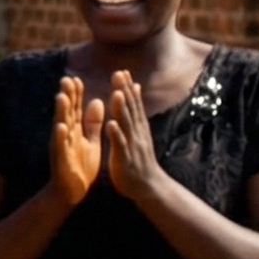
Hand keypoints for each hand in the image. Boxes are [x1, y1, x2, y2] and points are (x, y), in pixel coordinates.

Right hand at [49, 75, 105, 207]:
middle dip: (67, 96)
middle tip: (67, 79)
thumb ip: (93, 123)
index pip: (74, 108)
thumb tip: (98, 101)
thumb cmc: (80, 165)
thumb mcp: (90, 141)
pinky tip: (61, 127)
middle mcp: (65, 135)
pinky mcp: (61, 159)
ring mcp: (62, 146)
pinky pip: (61, 146)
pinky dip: (61, 136)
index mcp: (74, 130)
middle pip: (66, 112)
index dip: (76, 94)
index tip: (77, 78)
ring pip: (61, 125)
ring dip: (60, 112)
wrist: (72, 191)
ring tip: (61, 97)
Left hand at [103, 70, 164, 202]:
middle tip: (119, 73)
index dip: (127, 88)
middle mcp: (136, 134)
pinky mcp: (125, 159)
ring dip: (122, 109)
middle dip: (124, 92)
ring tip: (116, 93)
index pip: (132, 105)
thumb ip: (134, 112)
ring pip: (127, 125)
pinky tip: (111, 124)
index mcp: (136, 129)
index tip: (122, 71)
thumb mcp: (137, 134)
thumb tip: (135, 90)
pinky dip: (117, 135)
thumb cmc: (138, 159)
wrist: (147, 187)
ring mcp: (132, 146)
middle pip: (130, 110)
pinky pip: (121, 145)